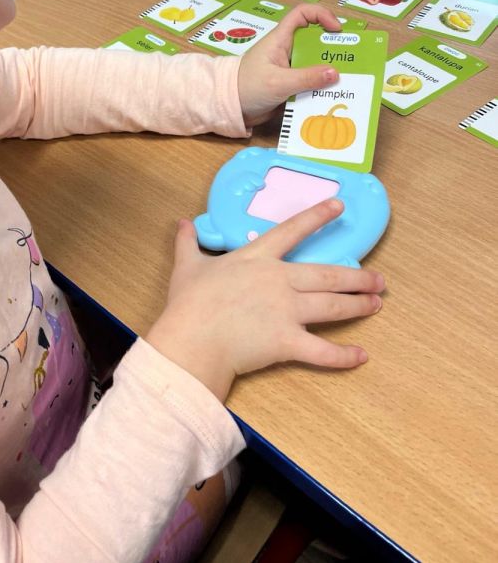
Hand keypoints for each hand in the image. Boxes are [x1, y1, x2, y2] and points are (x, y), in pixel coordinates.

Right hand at [146, 199, 384, 401]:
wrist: (192, 339)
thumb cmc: (189, 303)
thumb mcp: (188, 266)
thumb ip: (188, 243)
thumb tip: (182, 222)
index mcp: (257, 258)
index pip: (293, 230)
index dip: (318, 216)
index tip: (340, 206)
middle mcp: (280, 280)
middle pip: (327, 274)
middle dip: (357, 276)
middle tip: (379, 279)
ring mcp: (287, 311)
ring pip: (332, 306)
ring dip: (358, 305)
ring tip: (376, 303)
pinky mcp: (288, 342)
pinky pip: (322, 351)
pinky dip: (344, 355)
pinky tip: (362, 355)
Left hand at [238, 4, 341, 126]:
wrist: (229, 107)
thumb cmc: (247, 87)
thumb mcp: (278, 82)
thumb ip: (306, 78)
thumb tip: (335, 73)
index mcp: (280, 39)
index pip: (302, 14)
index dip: (322, 15)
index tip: (337, 30)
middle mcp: (285, 49)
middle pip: (314, 40)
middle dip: (332, 48)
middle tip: (350, 60)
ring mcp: (288, 67)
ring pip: (314, 62)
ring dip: (328, 70)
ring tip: (347, 81)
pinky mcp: (289, 83)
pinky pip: (309, 80)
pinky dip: (320, 86)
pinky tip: (331, 96)